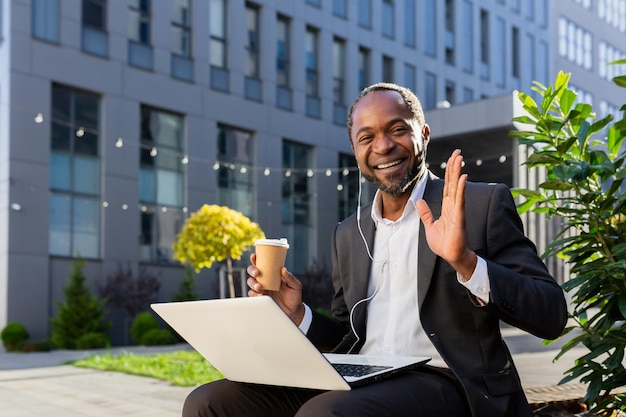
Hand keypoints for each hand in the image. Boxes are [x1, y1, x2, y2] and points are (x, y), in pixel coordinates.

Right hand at [246, 253, 305, 324]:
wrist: (293, 311)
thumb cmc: (294, 296)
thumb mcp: (296, 286)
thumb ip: (290, 278)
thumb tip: (283, 269)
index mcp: (273, 274)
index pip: (263, 264)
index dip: (256, 259)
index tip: (254, 256)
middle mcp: (265, 280)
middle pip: (253, 272)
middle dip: (252, 270)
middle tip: (257, 273)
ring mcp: (262, 289)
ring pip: (250, 282)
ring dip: (253, 283)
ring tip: (259, 287)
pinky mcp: (260, 298)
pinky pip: (252, 294)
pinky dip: (254, 294)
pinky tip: (261, 295)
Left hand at [416, 149, 476, 278]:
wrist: (451, 256)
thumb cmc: (443, 243)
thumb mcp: (430, 226)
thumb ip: (425, 213)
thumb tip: (419, 201)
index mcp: (446, 207)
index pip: (447, 185)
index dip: (449, 172)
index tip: (452, 159)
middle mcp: (453, 206)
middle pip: (453, 182)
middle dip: (455, 166)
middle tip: (458, 151)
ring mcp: (457, 210)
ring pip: (457, 187)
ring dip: (458, 172)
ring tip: (460, 158)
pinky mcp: (459, 217)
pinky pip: (460, 200)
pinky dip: (461, 188)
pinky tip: (463, 177)